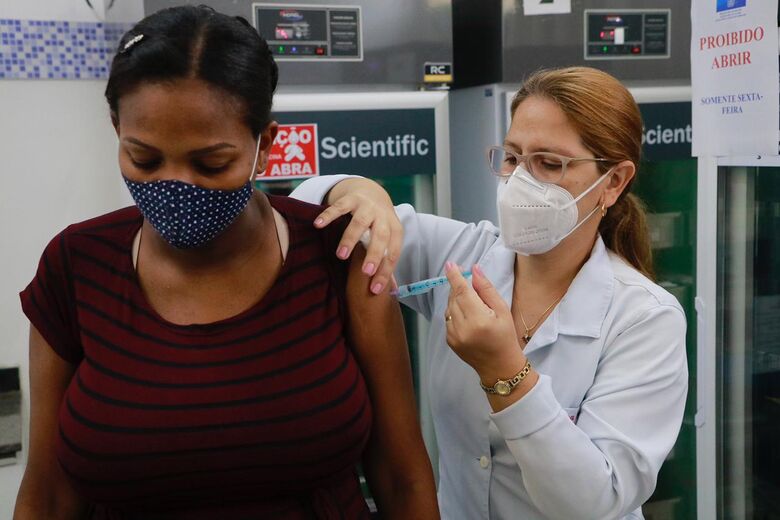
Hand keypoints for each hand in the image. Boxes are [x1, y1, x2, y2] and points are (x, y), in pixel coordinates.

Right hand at [314, 178, 402, 293]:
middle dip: (374, 254)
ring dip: (351, 239)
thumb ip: (385, 263)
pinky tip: (319, 225)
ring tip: (341, 255)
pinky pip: (339, 206)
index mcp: (395, 229)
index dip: (386, 272)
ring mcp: (367, 206)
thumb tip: (389, 293)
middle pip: (381, 236)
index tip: (375, 290)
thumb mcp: (387, 240)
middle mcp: (383, 216)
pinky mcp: (351, 198)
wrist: (372, 192)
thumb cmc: (379, 224)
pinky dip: (329, 215)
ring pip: (360, 222)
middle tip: (365, 272)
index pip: (393, 252)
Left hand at [444, 263, 526, 380]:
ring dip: (456, 300)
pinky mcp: (449, 341)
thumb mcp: (502, 310)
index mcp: (479, 320)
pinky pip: (448, 319)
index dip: (455, 276)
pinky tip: (468, 317)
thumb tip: (474, 270)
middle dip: (458, 286)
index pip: (462, 292)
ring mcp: (454, 336)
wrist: (500, 366)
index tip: (450, 264)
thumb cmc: (505, 337)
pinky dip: (455, 312)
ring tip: (472, 304)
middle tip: (465, 279)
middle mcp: (463, 328)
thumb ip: (486, 289)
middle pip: (454, 298)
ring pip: (449, 308)